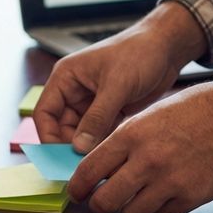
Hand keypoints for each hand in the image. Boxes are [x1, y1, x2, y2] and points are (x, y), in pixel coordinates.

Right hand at [34, 2, 205, 151]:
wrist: (167, 47)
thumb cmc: (139, 53)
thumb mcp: (116, 85)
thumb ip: (97, 117)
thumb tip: (79, 147)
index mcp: (66, 78)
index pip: (45, 113)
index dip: (48, 136)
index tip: (59, 156)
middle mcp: (74, 91)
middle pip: (61, 128)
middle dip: (70, 146)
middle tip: (83, 166)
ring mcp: (92, 103)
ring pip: (81, 134)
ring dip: (88, 148)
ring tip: (101, 162)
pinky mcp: (109, 111)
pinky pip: (99, 134)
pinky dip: (104, 145)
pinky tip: (113, 156)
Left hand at [67, 59, 212, 212]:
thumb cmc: (195, 108)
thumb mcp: (149, 115)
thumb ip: (123, 141)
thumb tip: (98, 167)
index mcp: (132, 134)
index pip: (89, 170)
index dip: (78, 187)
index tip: (77, 193)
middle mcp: (147, 160)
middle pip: (106, 201)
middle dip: (99, 206)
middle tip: (101, 204)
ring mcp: (171, 181)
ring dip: (130, 210)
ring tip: (136, 198)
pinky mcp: (192, 197)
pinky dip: (159, 211)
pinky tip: (164, 196)